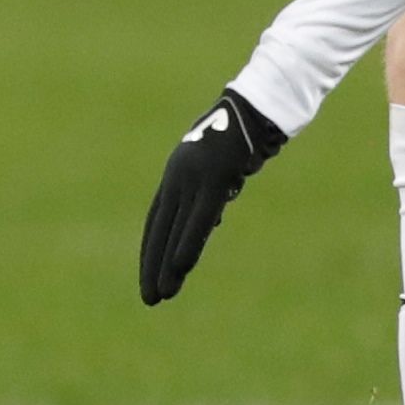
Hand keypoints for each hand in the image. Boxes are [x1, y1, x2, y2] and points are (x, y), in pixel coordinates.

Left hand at [138, 86, 284, 304]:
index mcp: (178, 172)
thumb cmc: (242, 135)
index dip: (152, 248)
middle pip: (160, 227)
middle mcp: (178, 176)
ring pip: (175, 228)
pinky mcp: (212, 178)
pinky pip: (197, 219)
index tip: (149, 275)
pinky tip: (178, 268)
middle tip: (148, 298)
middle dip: (152, 263)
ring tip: (160, 295)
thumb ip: (211, 193)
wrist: (255, 105)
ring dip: (165, 264)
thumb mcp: (222, 169)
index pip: (159, 218)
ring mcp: (193, 176)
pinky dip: (186, 244)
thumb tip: (210, 220)